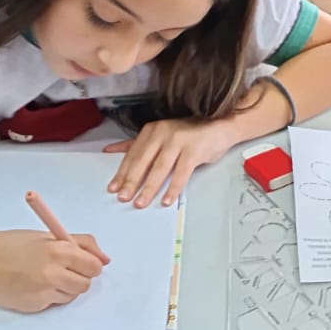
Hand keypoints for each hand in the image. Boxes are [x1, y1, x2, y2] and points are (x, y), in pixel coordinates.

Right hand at [0, 230, 109, 311]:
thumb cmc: (10, 245)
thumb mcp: (48, 236)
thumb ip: (80, 243)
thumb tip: (104, 259)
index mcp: (59, 250)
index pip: (94, 266)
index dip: (91, 264)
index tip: (84, 263)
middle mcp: (53, 272)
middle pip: (86, 284)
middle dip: (79, 277)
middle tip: (64, 269)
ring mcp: (44, 291)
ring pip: (72, 296)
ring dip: (65, 288)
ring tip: (45, 276)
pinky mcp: (35, 305)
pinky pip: (54, 303)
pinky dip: (49, 296)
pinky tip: (33, 285)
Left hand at [103, 117, 235, 206]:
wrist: (219, 127)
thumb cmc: (190, 133)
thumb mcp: (161, 135)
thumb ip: (137, 144)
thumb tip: (110, 150)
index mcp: (152, 130)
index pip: (132, 154)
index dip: (122, 172)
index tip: (113, 188)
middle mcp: (163, 133)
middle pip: (143, 161)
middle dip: (131, 182)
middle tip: (123, 198)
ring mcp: (179, 140)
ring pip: (160, 168)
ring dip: (149, 188)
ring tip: (141, 202)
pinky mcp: (194, 150)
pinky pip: (181, 173)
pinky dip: (173, 188)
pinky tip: (167, 199)